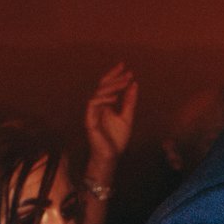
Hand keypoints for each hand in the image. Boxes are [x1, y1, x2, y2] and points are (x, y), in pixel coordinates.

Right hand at [83, 64, 137, 184]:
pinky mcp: (89, 120)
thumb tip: (134, 84)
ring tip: (124, 82)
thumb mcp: (127, 117)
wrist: (111, 156)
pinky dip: (103, 99)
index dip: (115, 76)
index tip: (126, 68)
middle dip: (114, 77)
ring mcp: (92, 112)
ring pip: (98, 93)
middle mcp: (97, 106)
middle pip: (102, 86)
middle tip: (127, 72)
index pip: (108, 86)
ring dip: (112, 87)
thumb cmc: (117, 139)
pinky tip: (115, 97)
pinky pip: (93, 104)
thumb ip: (129, 102)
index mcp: (105, 105)